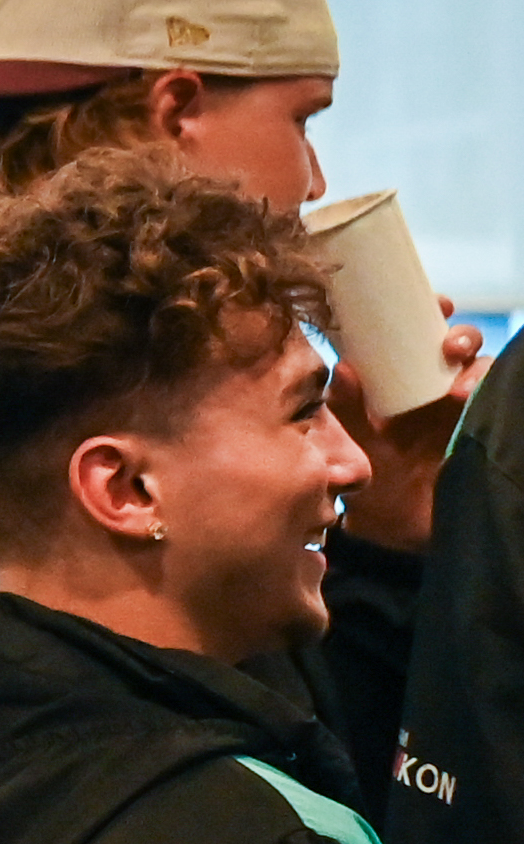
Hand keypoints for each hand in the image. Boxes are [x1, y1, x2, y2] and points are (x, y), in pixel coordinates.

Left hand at [327, 304, 481, 554]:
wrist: (398, 541)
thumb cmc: (370, 489)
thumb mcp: (351, 445)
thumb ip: (346, 409)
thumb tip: (343, 368)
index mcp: (402, 386)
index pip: (421, 339)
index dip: (433, 315)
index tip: (440, 302)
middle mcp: (436, 394)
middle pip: (460, 350)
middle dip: (461, 337)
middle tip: (449, 346)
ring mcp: (463, 415)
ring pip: (482, 373)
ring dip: (474, 368)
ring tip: (456, 384)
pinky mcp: (482, 434)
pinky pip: (499, 402)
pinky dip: (492, 391)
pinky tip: (471, 399)